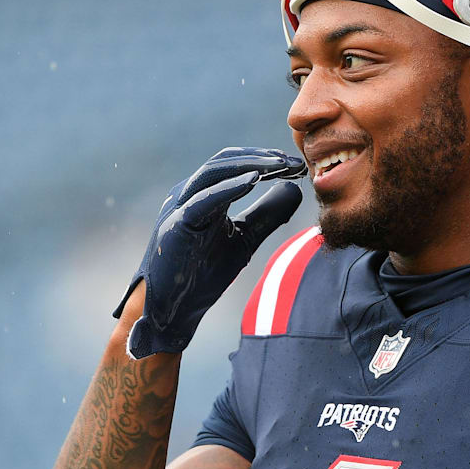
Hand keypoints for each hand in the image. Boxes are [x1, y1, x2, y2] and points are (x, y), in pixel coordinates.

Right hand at [114, 147, 305, 358]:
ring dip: (250, 165)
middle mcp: (188, 194)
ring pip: (214, 172)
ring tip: (281, 165)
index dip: (267, 159)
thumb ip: (267, 214)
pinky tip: (254, 181)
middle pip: (226, 161)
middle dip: (263, 157)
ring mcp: (179, 207)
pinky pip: (203, 200)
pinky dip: (229, 187)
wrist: (171, 311)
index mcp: (203, 194)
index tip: (298, 165)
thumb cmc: (202, 274)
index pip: (236, 164)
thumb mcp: (245, 238)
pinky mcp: (176, 226)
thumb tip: (295, 190)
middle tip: (295, 162)